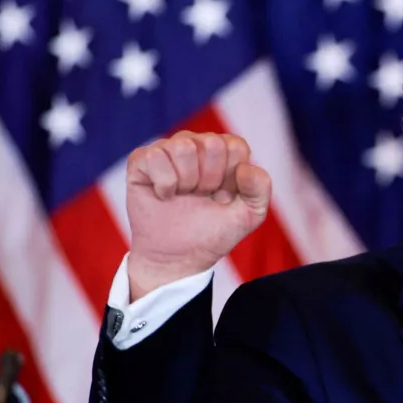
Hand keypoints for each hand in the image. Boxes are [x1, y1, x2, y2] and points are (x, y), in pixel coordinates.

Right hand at [125, 131, 271, 301]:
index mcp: (223, 152)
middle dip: (209, 180)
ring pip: (183, 146)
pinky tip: (164, 196)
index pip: (235, 146)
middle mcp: (195, 144)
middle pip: (211, 144)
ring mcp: (167, 150)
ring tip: (182, 196)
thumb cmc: (211, 233)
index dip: (231, 178)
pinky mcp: (142, 160)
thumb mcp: (249, 216)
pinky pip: (156, 157)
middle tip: (200, 197)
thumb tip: (245, 167)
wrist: (176, 258)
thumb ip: (260, 188)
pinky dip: (164, 184)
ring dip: (186, 181)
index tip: (222, 197)